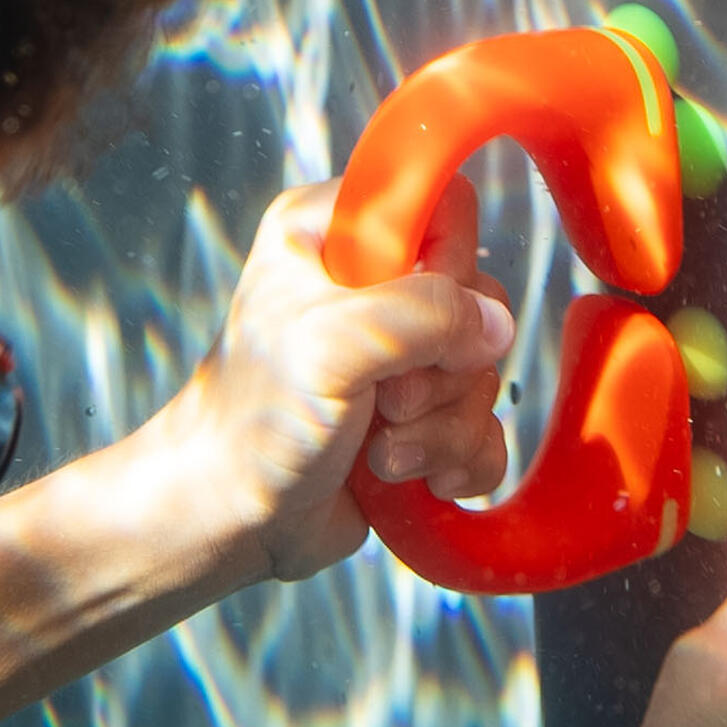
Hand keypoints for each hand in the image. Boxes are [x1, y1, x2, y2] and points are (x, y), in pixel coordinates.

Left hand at [148, 175, 513, 583]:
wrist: (231, 520)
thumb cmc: (254, 422)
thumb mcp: (333, 343)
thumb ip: (425, 312)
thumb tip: (494, 327)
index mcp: (334, 233)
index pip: (443, 206)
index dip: (447, 266)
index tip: (406, 323)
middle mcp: (370, 284)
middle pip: (478, 300)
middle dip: (439, 373)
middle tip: (383, 402)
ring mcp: (398, 353)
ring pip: (482, 372)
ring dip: (441, 428)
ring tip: (379, 453)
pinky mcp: (418, 415)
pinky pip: (486, 427)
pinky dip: (459, 460)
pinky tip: (413, 478)